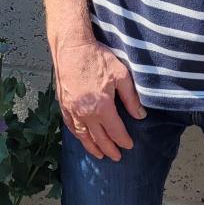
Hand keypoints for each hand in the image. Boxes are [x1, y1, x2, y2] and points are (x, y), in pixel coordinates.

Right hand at [54, 40, 145, 160]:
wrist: (72, 46)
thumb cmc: (97, 58)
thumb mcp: (121, 74)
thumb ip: (131, 97)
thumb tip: (140, 115)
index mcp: (102, 107)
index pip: (115, 131)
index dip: (123, 140)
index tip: (129, 146)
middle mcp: (85, 113)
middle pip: (99, 138)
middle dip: (109, 149)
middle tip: (117, 157)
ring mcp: (72, 109)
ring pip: (83, 135)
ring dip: (92, 147)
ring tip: (99, 155)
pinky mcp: (63, 104)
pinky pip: (70, 125)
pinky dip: (77, 135)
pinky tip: (81, 138)